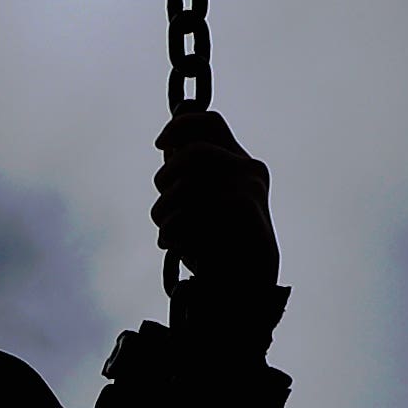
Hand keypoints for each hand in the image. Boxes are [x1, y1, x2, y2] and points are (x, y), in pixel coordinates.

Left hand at [152, 110, 279, 314]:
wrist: (242, 285)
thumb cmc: (215, 245)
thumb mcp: (199, 203)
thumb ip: (188, 174)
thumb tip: (169, 146)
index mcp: (239, 162)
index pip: (210, 122)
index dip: (179, 126)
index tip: (159, 145)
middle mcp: (247, 168)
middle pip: (191, 152)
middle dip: (165, 179)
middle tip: (162, 205)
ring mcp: (248, 186)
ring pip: (187, 182)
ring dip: (164, 209)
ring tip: (165, 231)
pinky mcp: (242, 207)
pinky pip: (188, 210)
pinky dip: (171, 230)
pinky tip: (170, 244)